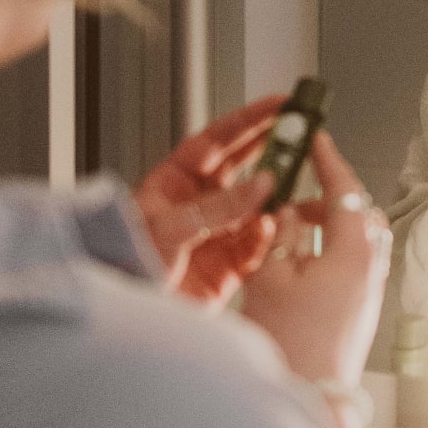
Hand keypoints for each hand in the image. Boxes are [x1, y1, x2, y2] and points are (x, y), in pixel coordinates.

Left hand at [133, 94, 283, 306]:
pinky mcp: (228, 268)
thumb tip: (261, 184)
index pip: (217, 141)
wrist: (126, 322)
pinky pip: (259, 246)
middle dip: (273, 151)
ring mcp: (215, 235)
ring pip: (257, 207)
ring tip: (293, 187)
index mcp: (173, 183)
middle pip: (243, 167)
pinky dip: (270, 238)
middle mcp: (197, 205)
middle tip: (302, 134)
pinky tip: (273, 230)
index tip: (279, 106)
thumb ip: (218, 207)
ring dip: (276, 198)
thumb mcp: (169, 229)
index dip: (249, 121)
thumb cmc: (125, 269)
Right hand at [242, 130, 391, 386]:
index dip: (327, 161)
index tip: (315, 140)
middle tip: (293, 192)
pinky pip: (355, 263)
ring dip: (330, 225)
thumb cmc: (290, 343)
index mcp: (354, 252)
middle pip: (359, 213)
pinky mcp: (363, 310)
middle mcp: (372, 268)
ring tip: (290, 230)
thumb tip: (287, 211)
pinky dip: (332, 249)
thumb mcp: (270, 277)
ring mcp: (371, 291)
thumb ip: (281, 235)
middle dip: (327, 196)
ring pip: (359, 239)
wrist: (309, 398)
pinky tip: (300, 262)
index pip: (345, 190)